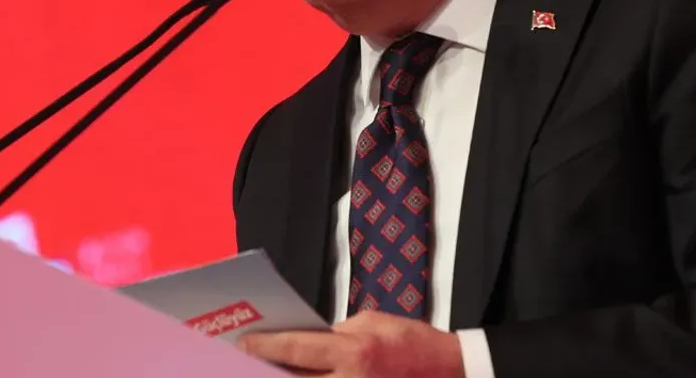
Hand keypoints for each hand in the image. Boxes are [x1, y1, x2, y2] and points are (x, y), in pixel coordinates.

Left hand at [236, 310, 465, 377]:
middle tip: (245, 365)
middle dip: (270, 373)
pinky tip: (301, 377)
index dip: (267, 347)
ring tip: (269, 372)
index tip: (245, 344)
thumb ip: (338, 333)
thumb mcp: (372, 323)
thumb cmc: (411, 343)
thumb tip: (308, 341)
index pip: (298, 350)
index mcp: (355, 352)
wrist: (450, 372)